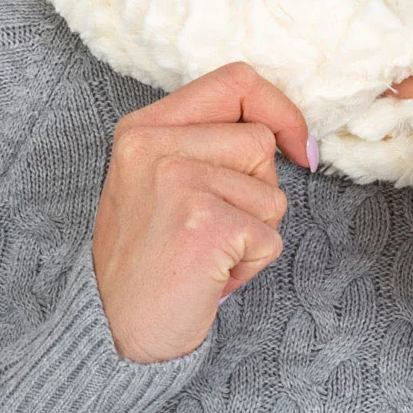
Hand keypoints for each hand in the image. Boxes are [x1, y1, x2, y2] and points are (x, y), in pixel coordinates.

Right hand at [92, 61, 311, 361]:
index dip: (279, 110)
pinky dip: (251, 265)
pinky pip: (270, 237)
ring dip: (254, 232)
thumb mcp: (157, 182)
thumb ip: (203, 144)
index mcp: (142, 128)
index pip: (235, 81)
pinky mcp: (206, 223)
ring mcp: (178, 182)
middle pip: (259, 142)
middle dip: (257, 191)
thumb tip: (282, 132)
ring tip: (208, 254)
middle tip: (214, 228)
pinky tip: (210, 276)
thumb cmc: (147, 261)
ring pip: (271, 192)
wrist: (113, 331)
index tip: (298, 146)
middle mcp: (153, 146)